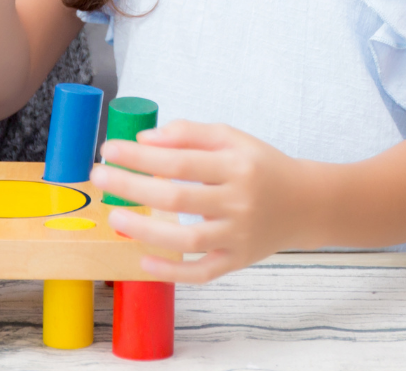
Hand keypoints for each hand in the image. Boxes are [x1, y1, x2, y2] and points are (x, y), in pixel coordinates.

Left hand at [90, 121, 319, 282]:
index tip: (111, 149)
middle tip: (100, 178)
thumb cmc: (262, 167)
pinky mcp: (238, 261)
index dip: (142, 156)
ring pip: (186, 240)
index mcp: (237, 165)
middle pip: (178, 198)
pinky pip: (202, 272)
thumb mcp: (233, 138)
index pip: (181, 160)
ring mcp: (239, 235)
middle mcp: (239, 201)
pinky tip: (143, 262)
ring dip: (146, 231)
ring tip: (115, 219)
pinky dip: (172, 272)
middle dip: (133, 188)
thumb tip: (144, 138)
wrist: (306, 203)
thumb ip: (190, 133)